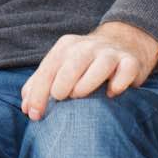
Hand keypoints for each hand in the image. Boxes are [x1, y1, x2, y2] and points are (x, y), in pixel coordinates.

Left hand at [20, 22, 157, 119]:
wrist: (123, 42)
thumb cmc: (83, 63)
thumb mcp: (60, 67)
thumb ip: (40, 85)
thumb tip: (26, 108)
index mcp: (65, 47)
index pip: (47, 71)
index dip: (38, 94)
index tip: (34, 115)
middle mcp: (86, 47)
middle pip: (71, 66)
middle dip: (61, 86)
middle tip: (60, 100)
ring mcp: (110, 53)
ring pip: (100, 66)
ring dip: (87, 83)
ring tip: (79, 95)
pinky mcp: (131, 61)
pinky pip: (126, 71)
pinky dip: (119, 83)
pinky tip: (111, 93)